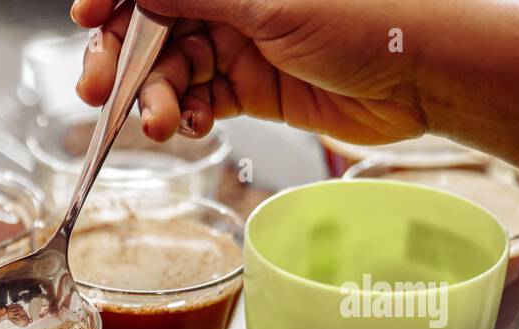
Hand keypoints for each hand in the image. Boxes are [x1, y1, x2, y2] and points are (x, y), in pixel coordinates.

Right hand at [72, 0, 429, 145]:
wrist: (430, 70)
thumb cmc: (371, 13)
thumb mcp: (267, 0)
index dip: (116, 0)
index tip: (88, 19)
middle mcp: (232, 2)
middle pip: (153, 27)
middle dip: (123, 60)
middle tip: (100, 93)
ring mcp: (242, 43)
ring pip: (173, 71)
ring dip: (156, 99)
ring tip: (158, 124)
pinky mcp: (255, 88)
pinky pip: (202, 102)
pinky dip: (188, 117)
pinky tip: (193, 126)